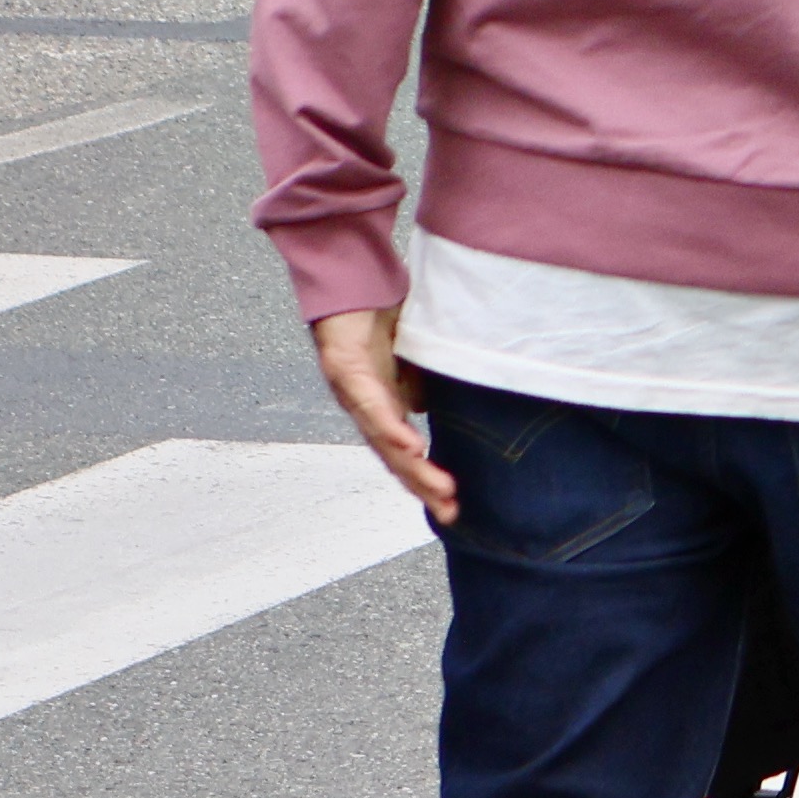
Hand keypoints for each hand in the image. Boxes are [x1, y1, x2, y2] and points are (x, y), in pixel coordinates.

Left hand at [312, 308, 456, 525]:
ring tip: (438, 489)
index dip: (424, 481)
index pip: (403, 455)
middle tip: (450, 511)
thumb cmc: (379, 319)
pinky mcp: (348, 375)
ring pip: (385, 442)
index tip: (450, 505)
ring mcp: (355, 396)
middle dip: (422, 487)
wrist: (348, 286)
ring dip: (412, 468)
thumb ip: (416, 382)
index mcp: (382, 408)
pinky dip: (393, 430)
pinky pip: (374, 408)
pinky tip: (412, 448)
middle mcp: (366, 411)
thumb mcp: (410, 355)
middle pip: (394, 459)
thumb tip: (424, 408)